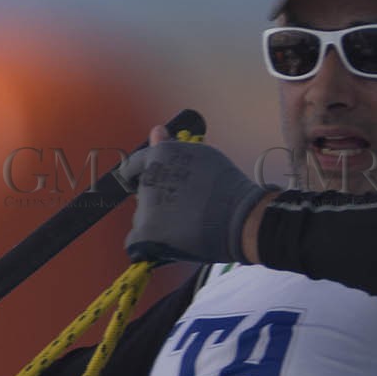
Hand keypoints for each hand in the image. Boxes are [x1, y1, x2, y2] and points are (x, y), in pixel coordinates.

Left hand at [119, 125, 273, 264]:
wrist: (241, 219)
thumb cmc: (226, 188)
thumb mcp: (200, 157)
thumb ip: (172, 147)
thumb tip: (155, 130)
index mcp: (160, 156)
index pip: (135, 165)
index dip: (140, 175)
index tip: (144, 183)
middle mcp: (148, 180)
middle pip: (143, 194)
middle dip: (157, 200)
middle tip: (186, 208)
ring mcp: (144, 208)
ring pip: (142, 218)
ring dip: (156, 222)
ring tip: (186, 224)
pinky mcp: (145, 234)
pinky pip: (136, 242)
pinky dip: (148, 245)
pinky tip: (169, 243)